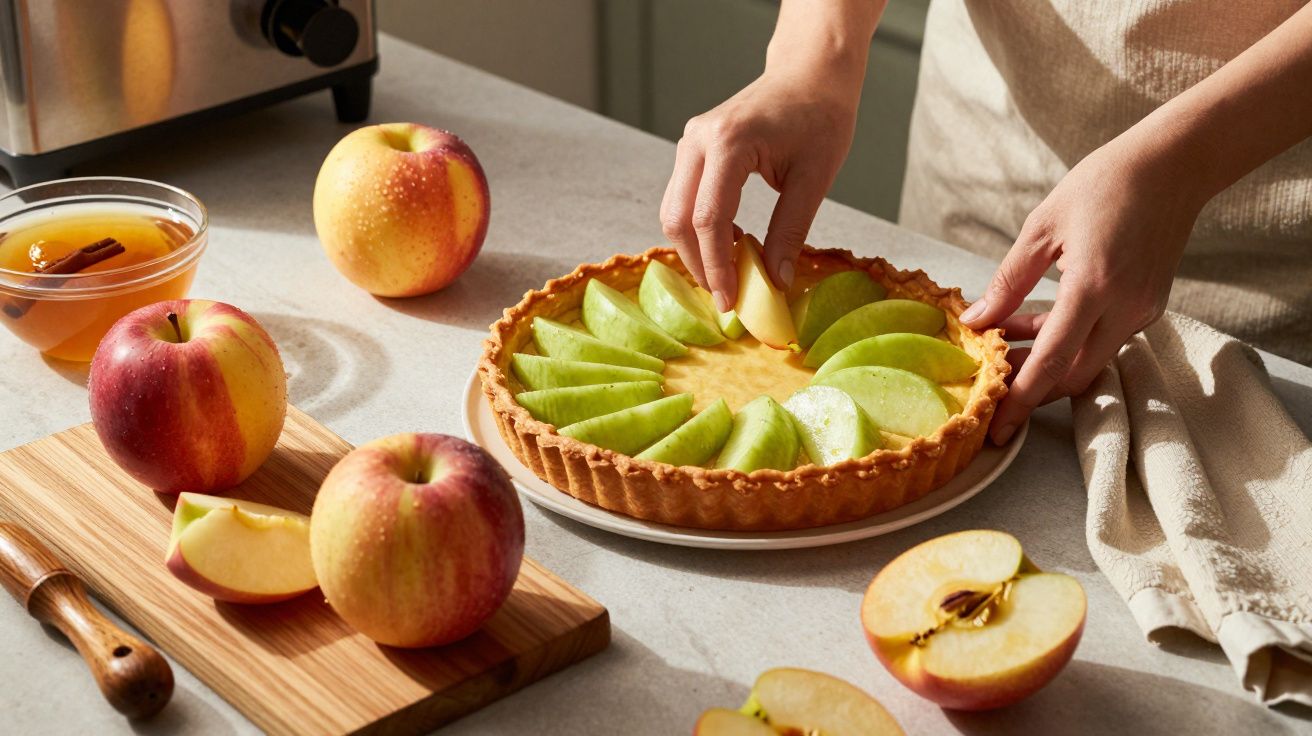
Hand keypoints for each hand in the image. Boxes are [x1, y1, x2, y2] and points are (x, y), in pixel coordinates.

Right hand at [660, 67, 859, 311]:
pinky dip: (700, 228)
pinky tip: (732, 242)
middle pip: (678, 218)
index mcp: (729, 143)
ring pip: (674, 210)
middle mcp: (698, 140)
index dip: (717, 266)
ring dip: (697, 248)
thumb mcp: (815, 178)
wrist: (810, 74)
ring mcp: (691, 142)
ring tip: (731, 273)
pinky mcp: (693, 149)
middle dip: (699, 264)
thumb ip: (791, 231)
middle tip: (727, 297)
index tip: (731, 301)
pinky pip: (684, 198)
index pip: (709, 218)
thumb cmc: (821, 117)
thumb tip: (774, 281)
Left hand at [960, 140, 1206, 443]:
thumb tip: (975, 321)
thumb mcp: (1042, 228)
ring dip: (1044, 360)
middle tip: (988, 382)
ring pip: (1086, 360)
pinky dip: (1066, 341)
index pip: (1052, 361)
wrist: (1172, 166)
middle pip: (1072, 375)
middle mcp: (1124, 308)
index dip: (1022, 398)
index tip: (998, 428)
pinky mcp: (1147, 306)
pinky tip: (1031, 321)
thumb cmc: (1104, 185)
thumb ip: (1007, 281)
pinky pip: (1101, 339)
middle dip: (1029, 387)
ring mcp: (1141, 310)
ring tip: (1000, 341)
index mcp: (1093, 286)